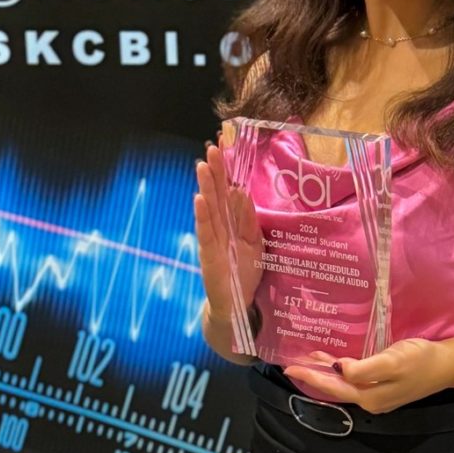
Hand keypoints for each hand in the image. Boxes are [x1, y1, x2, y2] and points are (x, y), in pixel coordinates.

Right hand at [194, 143, 262, 325]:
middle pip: (217, 194)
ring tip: (203, 166)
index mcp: (231, 222)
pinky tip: (199, 200)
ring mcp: (212, 240)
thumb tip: (243, 192)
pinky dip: (202, 216)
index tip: (225, 146)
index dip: (226, 170)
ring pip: (209, 209)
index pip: (227, 191)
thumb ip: (248, 220)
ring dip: (206, 187)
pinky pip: (205, 233)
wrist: (236, 306)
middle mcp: (219, 227)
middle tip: (213, 147)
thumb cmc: (244, 272)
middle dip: (215, 171)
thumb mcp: (254, 243)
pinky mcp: (209, 256)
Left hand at [283, 338, 453, 412]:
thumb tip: (339, 369)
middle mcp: (370, 400)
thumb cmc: (419, 360)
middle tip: (292, 364)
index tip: (290, 368)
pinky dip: (341, 370)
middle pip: (335, 388)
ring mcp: (377, 394)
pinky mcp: (383, 385)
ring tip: (309, 358)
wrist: (446, 364)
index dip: (311, 377)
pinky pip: (354, 379)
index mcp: (369, 396)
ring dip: (326, 372)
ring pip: (343, 384)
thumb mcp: (392, 361)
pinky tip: (336, 360)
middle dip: (314, 376)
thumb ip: (364, 368)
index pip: (333, 387)